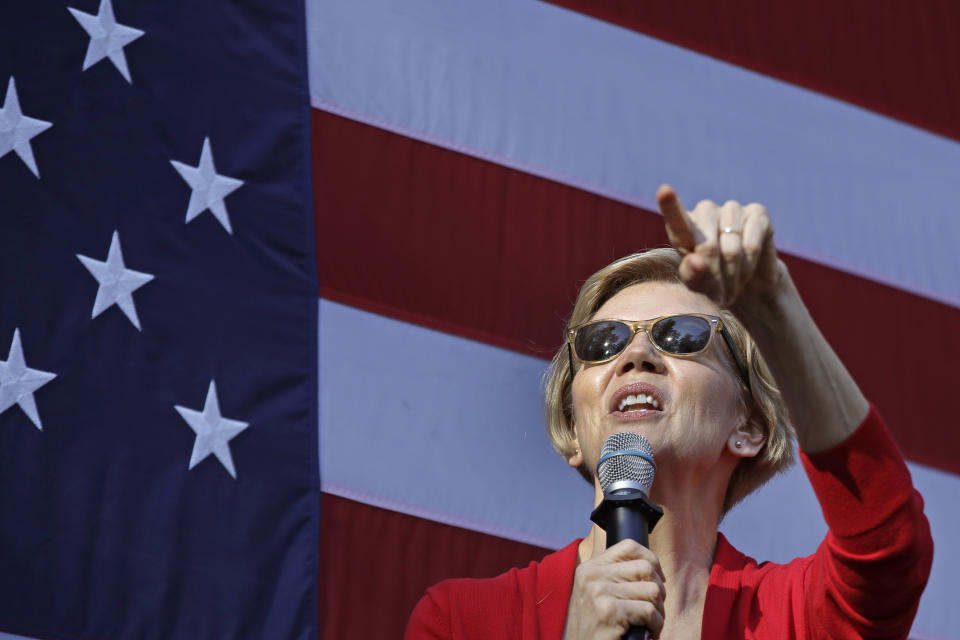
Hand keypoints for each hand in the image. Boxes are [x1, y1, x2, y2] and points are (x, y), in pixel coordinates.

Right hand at [564, 539, 665, 639]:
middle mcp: (591, 576)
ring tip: (650, 622)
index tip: (657, 578)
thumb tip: (652, 565)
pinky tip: (648, 632)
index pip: (629, 546)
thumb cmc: (599, 627)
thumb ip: (617, 576)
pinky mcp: (609, 610)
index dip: (651, 560)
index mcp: (589, 568)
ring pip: (652, 590)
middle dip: (659, 590)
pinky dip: (656, 625)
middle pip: (645, 568)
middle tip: (654, 608)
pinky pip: (649, 611)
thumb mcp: (600, 594)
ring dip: (659, 611)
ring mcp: (598, 592)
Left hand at [656, 184, 784, 308]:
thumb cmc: (713, 282)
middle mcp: (705, 211)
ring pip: (731, 249)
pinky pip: (751, 246)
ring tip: (731, 287)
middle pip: (707, 246)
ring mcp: (732, 208)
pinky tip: (747, 271)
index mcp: (682, 226)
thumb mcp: (696, 284)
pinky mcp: (758, 213)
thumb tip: (696, 261)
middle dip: (715, 276)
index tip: (664, 190)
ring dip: (732, 276)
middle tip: (719, 296)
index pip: (675, 216)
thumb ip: (690, 274)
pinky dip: (749, 266)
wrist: (747, 283)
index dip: (670, 204)